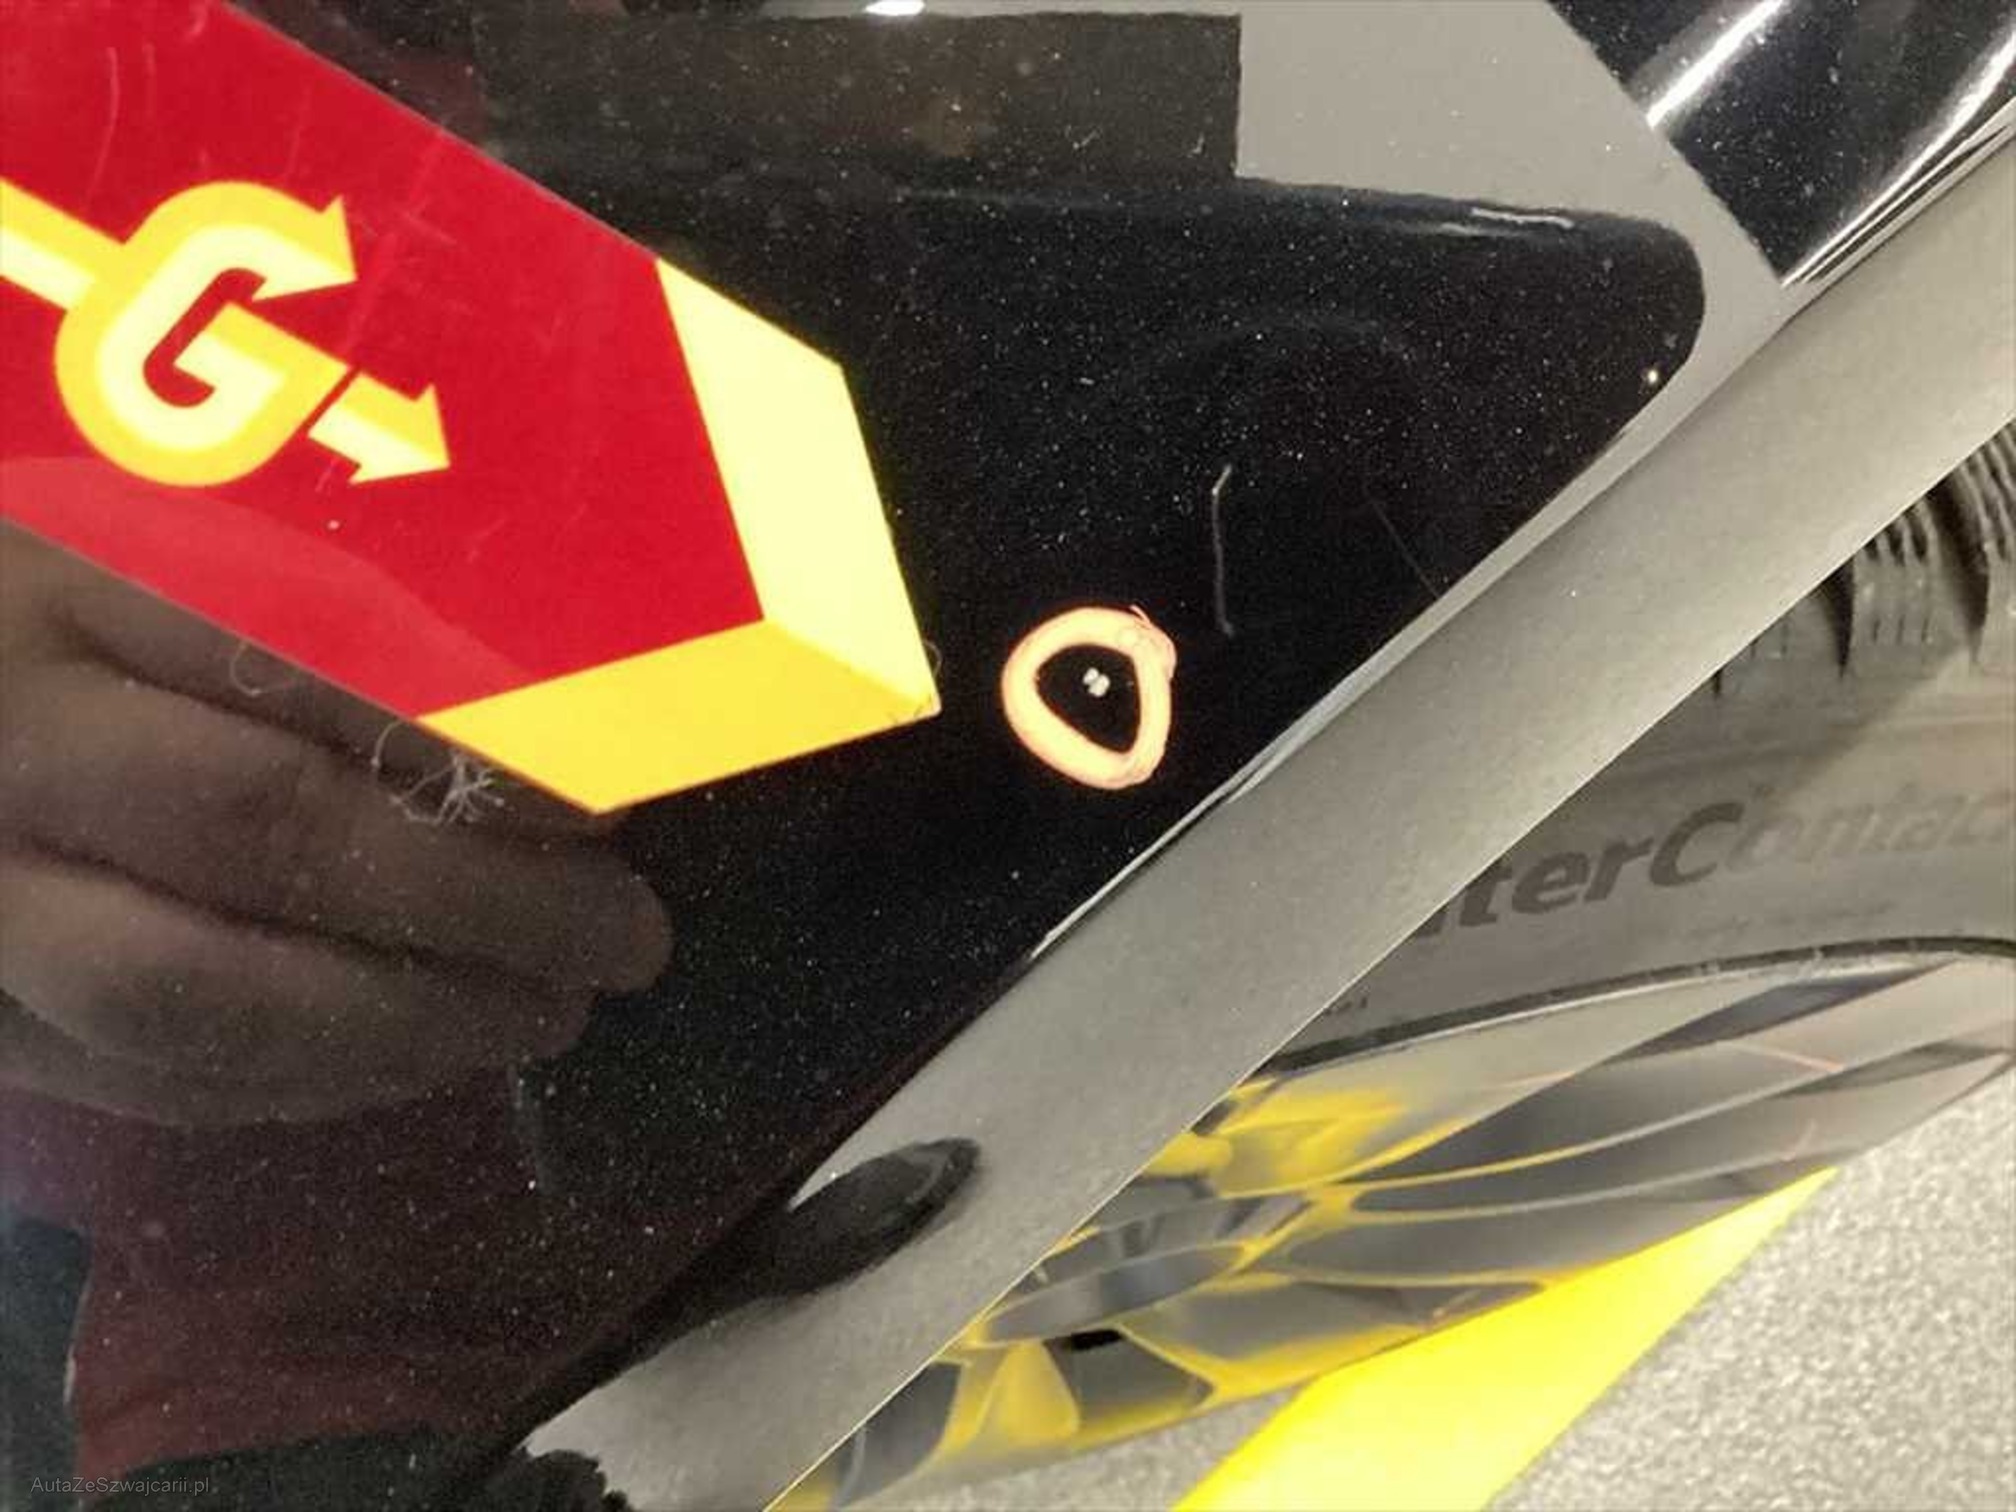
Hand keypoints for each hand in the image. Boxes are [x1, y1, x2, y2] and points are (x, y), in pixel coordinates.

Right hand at [0, 524, 671, 1125]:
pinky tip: (411, 1060)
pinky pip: (136, 1078)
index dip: (469, 747)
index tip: (605, 805)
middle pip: (264, 832)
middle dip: (475, 903)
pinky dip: (300, 1083)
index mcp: (57, 582)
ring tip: (548, 1015)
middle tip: (627, 937)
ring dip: (408, 1021)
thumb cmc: (19, 612)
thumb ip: (308, 611)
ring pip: (199, 992)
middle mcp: (5, 743)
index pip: (301, 662)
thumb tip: (537, 711)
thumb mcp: (139, 548)